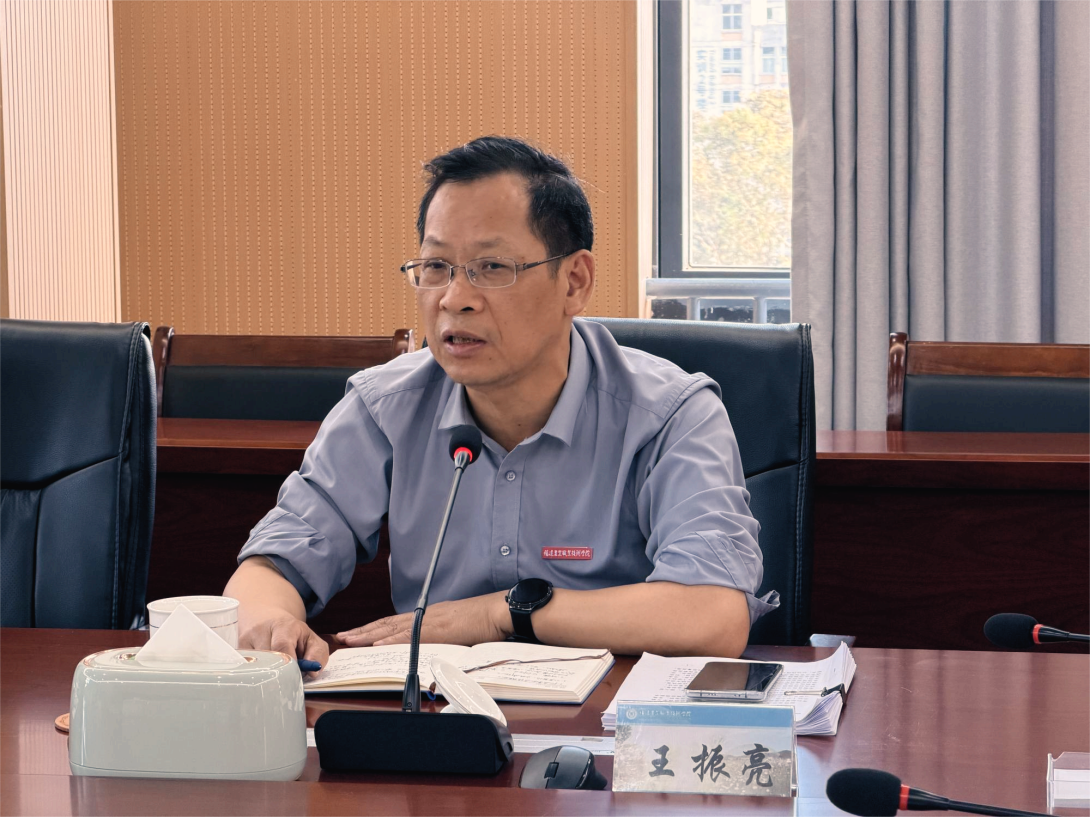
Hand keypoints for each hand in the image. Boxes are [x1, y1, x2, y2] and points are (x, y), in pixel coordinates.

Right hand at [238, 604, 328, 674]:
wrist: (266, 619)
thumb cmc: (292, 634)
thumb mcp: (311, 639)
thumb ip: (318, 654)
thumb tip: (313, 672)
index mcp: (283, 626)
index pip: (282, 646)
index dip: (290, 664)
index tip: (296, 676)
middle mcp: (260, 630)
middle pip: (267, 659)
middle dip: (279, 673)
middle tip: (286, 682)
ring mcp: (244, 641)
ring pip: (255, 667)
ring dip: (266, 675)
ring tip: (275, 676)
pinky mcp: (235, 651)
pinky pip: (244, 669)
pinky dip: (255, 675)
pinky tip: (262, 675)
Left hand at [336, 591, 512, 646]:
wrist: (500, 611)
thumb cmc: (485, 621)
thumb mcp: (459, 629)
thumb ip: (442, 637)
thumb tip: (430, 649)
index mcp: (429, 616)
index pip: (395, 623)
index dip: (374, 628)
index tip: (356, 634)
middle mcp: (426, 615)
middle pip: (388, 623)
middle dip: (363, 630)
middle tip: (341, 637)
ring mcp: (431, 620)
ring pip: (393, 627)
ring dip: (369, 634)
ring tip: (350, 639)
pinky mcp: (439, 628)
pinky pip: (411, 635)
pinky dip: (393, 639)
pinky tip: (377, 643)